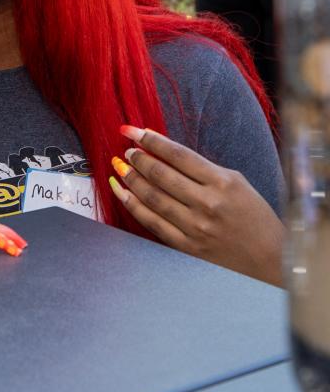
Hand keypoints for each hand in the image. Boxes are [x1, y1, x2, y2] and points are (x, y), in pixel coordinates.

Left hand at [110, 125, 283, 285]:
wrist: (271, 259)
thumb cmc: (255, 217)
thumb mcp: (237, 184)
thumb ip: (203, 170)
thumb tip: (164, 153)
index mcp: (223, 183)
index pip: (178, 154)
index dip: (151, 140)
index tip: (133, 131)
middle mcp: (207, 203)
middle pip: (160, 174)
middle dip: (138, 158)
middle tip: (127, 150)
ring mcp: (195, 226)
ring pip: (151, 196)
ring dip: (130, 178)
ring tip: (120, 166)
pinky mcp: (186, 246)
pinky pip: (150, 221)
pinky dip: (130, 203)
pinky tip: (120, 190)